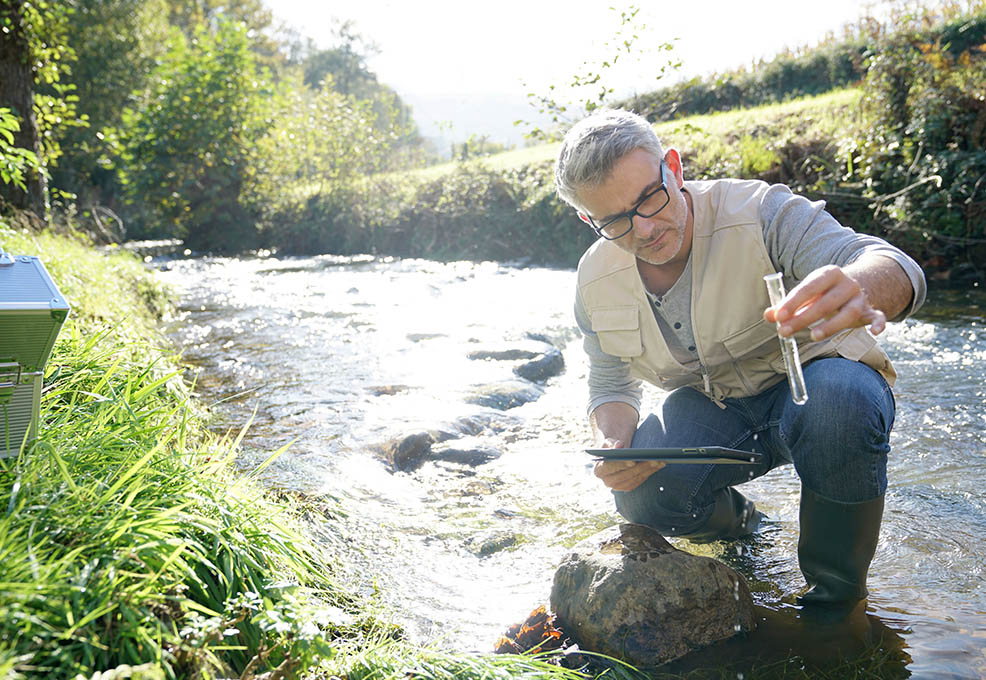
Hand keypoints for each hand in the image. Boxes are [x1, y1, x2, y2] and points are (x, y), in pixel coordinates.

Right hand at [592, 437, 664, 491]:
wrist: (614, 455)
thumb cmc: (612, 446)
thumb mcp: (609, 442)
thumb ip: (612, 443)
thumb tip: (619, 445)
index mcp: (599, 470)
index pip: (610, 468)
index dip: (621, 464)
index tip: (633, 461)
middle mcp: (607, 481)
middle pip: (626, 475)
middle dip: (641, 467)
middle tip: (653, 459)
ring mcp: (617, 487)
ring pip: (635, 479)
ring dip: (648, 470)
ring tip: (660, 462)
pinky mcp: (627, 487)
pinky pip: (640, 481)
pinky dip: (649, 473)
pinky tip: (658, 466)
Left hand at [764, 265, 885, 341]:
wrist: (853, 286)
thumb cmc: (822, 293)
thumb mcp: (805, 294)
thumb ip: (786, 305)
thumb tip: (768, 315)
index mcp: (828, 274)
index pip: (809, 287)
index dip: (793, 302)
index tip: (779, 316)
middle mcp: (846, 284)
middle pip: (825, 303)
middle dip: (804, 318)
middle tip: (785, 332)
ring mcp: (860, 297)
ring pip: (849, 312)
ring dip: (831, 325)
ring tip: (813, 336)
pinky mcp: (871, 310)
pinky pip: (878, 316)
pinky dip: (879, 323)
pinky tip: (875, 332)